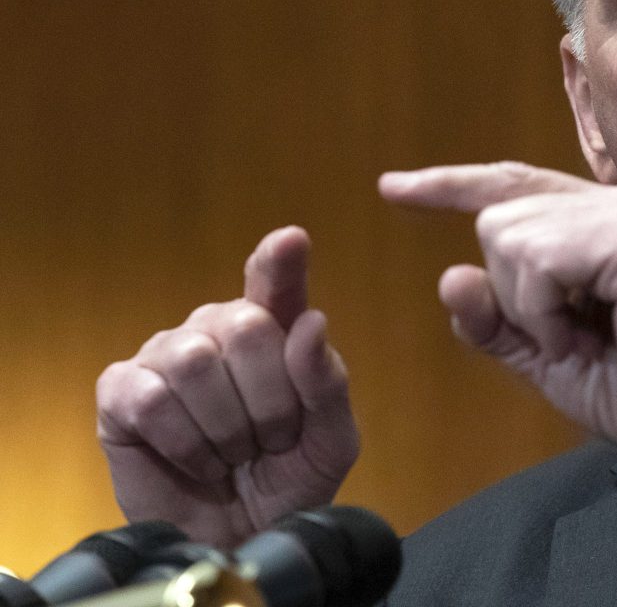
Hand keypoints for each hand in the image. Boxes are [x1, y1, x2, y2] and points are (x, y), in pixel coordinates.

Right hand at [96, 227, 358, 546]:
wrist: (244, 539)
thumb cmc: (290, 480)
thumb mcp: (331, 440)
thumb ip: (329, 384)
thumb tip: (311, 323)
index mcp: (276, 327)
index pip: (275, 280)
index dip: (280, 261)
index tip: (292, 241)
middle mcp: (218, 328)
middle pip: (246, 327)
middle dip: (270, 400)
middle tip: (269, 439)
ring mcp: (166, 354)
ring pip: (196, 362)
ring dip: (227, 427)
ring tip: (233, 453)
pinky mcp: (121, 392)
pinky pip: (152, 398)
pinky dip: (185, 442)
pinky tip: (196, 461)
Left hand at [379, 163, 616, 512]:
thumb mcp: (543, 356)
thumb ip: (493, 320)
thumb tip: (450, 274)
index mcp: (595, 222)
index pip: (510, 186)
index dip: (449, 185)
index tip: (391, 188)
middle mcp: (613, 203)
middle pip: (496, 220)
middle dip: (510, 295)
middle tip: (569, 336)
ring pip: (509, 237)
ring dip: (530, 308)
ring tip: (586, 335)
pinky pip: (539, 261)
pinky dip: (546, 312)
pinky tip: (588, 333)